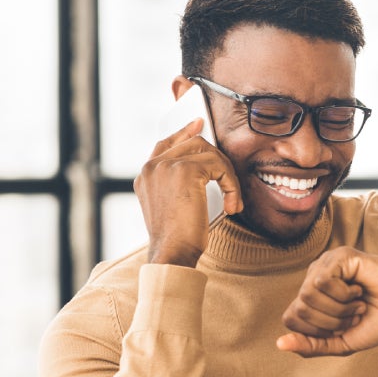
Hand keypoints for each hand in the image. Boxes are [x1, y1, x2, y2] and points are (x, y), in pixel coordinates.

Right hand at [134, 119, 243, 267]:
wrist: (172, 252)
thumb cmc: (177, 237)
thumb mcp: (174, 205)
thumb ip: (179, 183)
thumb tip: (206, 166)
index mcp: (145, 175)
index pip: (165, 143)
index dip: (184, 132)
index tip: (199, 124)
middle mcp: (152, 166)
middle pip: (193, 143)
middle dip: (218, 161)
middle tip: (230, 184)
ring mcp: (166, 166)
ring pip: (210, 153)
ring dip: (228, 177)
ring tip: (232, 201)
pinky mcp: (185, 170)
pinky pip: (220, 166)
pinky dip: (232, 186)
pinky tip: (232, 206)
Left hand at [277, 247, 377, 356]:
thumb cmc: (377, 320)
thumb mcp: (342, 342)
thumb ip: (313, 345)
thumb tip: (280, 344)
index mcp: (312, 298)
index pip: (291, 319)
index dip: (317, 331)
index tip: (343, 326)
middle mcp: (314, 278)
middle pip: (299, 309)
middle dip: (331, 321)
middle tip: (354, 314)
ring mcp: (326, 265)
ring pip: (308, 295)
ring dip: (339, 309)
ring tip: (357, 303)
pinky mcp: (339, 256)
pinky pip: (322, 281)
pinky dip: (343, 294)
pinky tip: (358, 289)